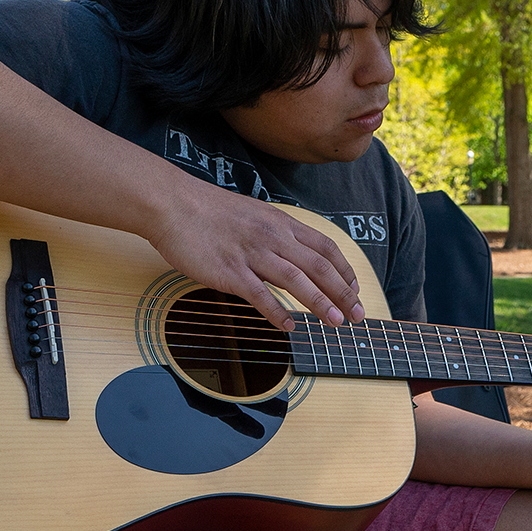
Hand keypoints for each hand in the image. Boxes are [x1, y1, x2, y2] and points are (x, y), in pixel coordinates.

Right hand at [144, 183, 365, 330]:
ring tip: (336, 323)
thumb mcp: (254, 215)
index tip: (355, 291)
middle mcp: (273, 237)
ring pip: (297, 280)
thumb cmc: (209, 211)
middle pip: (319, 267)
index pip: (325, 248)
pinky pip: (260, 295)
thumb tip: (294, 255)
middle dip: (343, 293)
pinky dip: (277, 312)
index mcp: (281, 223)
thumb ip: (276, 234)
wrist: (173, 204)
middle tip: (358, 315)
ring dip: (321, 304)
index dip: (345, 271)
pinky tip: (290, 326)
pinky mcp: (230, 271)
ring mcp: (252, 254)